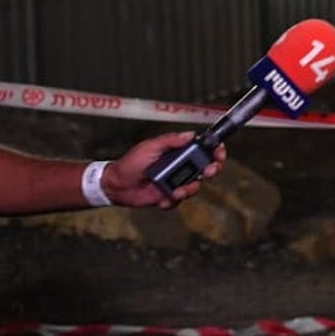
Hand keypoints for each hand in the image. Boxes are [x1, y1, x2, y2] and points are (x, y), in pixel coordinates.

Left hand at [102, 132, 225, 207]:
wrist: (116, 186)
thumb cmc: (130, 164)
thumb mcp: (150, 147)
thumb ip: (170, 140)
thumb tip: (190, 134)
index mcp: (179, 152)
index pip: (203, 149)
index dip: (215, 150)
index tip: (218, 153)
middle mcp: (180, 167)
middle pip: (206, 168)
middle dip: (212, 170)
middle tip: (208, 171)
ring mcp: (176, 182)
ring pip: (195, 186)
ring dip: (190, 189)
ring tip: (176, 190)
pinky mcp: (169, 196)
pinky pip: (179, 201)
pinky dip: (172, 201)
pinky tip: (162, 198)